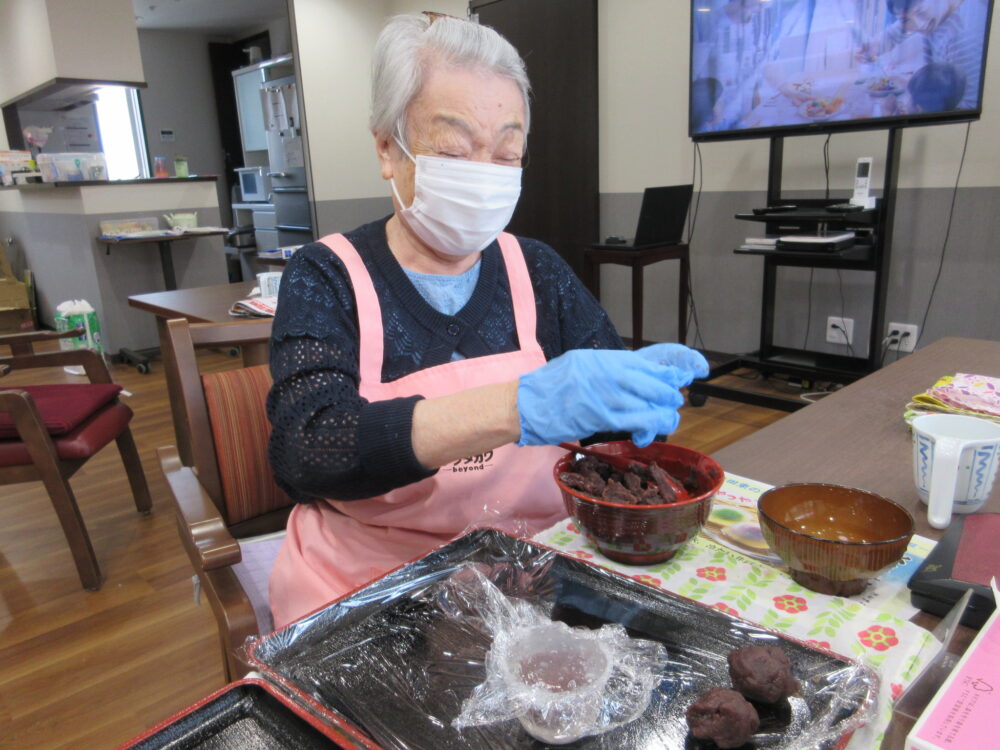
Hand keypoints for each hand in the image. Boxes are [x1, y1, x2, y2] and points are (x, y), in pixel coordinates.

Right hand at [517, 345, 700, 447]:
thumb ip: (612, 368)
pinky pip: (639, 422)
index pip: (656, 356)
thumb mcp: (584, 364)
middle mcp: (612, 372)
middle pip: (660, 382)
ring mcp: (609, 394)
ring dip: (663, 416)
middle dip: (670, 395)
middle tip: (670, 402)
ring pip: (653, 404)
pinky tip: (645, 434)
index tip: (698, 368)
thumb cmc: (553, 386)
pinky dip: (649, 429)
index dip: (682, 361)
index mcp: (609, 358)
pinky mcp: (604, 416)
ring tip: (662, 421)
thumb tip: (642, 375)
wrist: (527, 404)